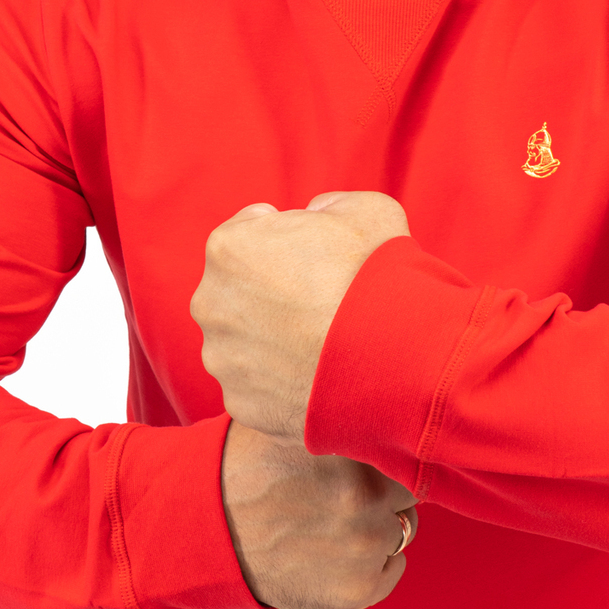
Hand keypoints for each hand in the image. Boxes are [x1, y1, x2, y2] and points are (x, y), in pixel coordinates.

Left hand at [191, 191, 408, 439]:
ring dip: (276, 337)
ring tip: (327, 341)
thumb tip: (318, 214)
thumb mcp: (365, 211)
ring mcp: (223, 359)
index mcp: (228, 248)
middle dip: (273, 291)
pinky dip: (285, 379)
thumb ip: (329, 206)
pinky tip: (322, 374)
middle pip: (241, 289)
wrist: (397, 359)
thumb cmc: (378, 277)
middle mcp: (210, 303)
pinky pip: (260, 384)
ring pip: (246, 340)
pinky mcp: (240, 403)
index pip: (248, 231)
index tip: (320, 255)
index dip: (288, 239)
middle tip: (324, 300)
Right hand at [221, 421, 417, 608]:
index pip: (402, 447)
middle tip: (345, 495)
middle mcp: (366, 497)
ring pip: (400, 532)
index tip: (368, 459)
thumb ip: (339, 417)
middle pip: (407, 492)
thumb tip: (383, 400)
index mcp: (354, 448)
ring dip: (377, 528)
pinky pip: (390, 573)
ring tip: (331, 524)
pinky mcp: (355, 590)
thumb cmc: (245, 468)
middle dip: (385, 492)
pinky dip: (371, 566)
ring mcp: (363, 546)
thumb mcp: (288, 422)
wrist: (203, 529)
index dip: (384, 454)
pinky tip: (334, 554)